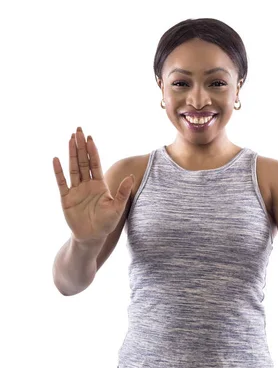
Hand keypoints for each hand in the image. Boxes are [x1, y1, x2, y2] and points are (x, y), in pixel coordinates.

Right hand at [53, 127, 133, 242]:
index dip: (93, 151)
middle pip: (83, 162)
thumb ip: (123, 192)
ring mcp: (76, 190)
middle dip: (81, 146)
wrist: (92, 237)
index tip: (91, 138)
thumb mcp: (117, 208)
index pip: (95, 164)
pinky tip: (56, 159)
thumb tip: (131, 176)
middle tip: (79, 130)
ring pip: (73, 168)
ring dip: (71, 154)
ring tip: (70, 139)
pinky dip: (58, 172)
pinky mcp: (66, 198)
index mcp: (99, 185)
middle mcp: (87, 184)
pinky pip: (62, 182)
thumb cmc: (106, 223)